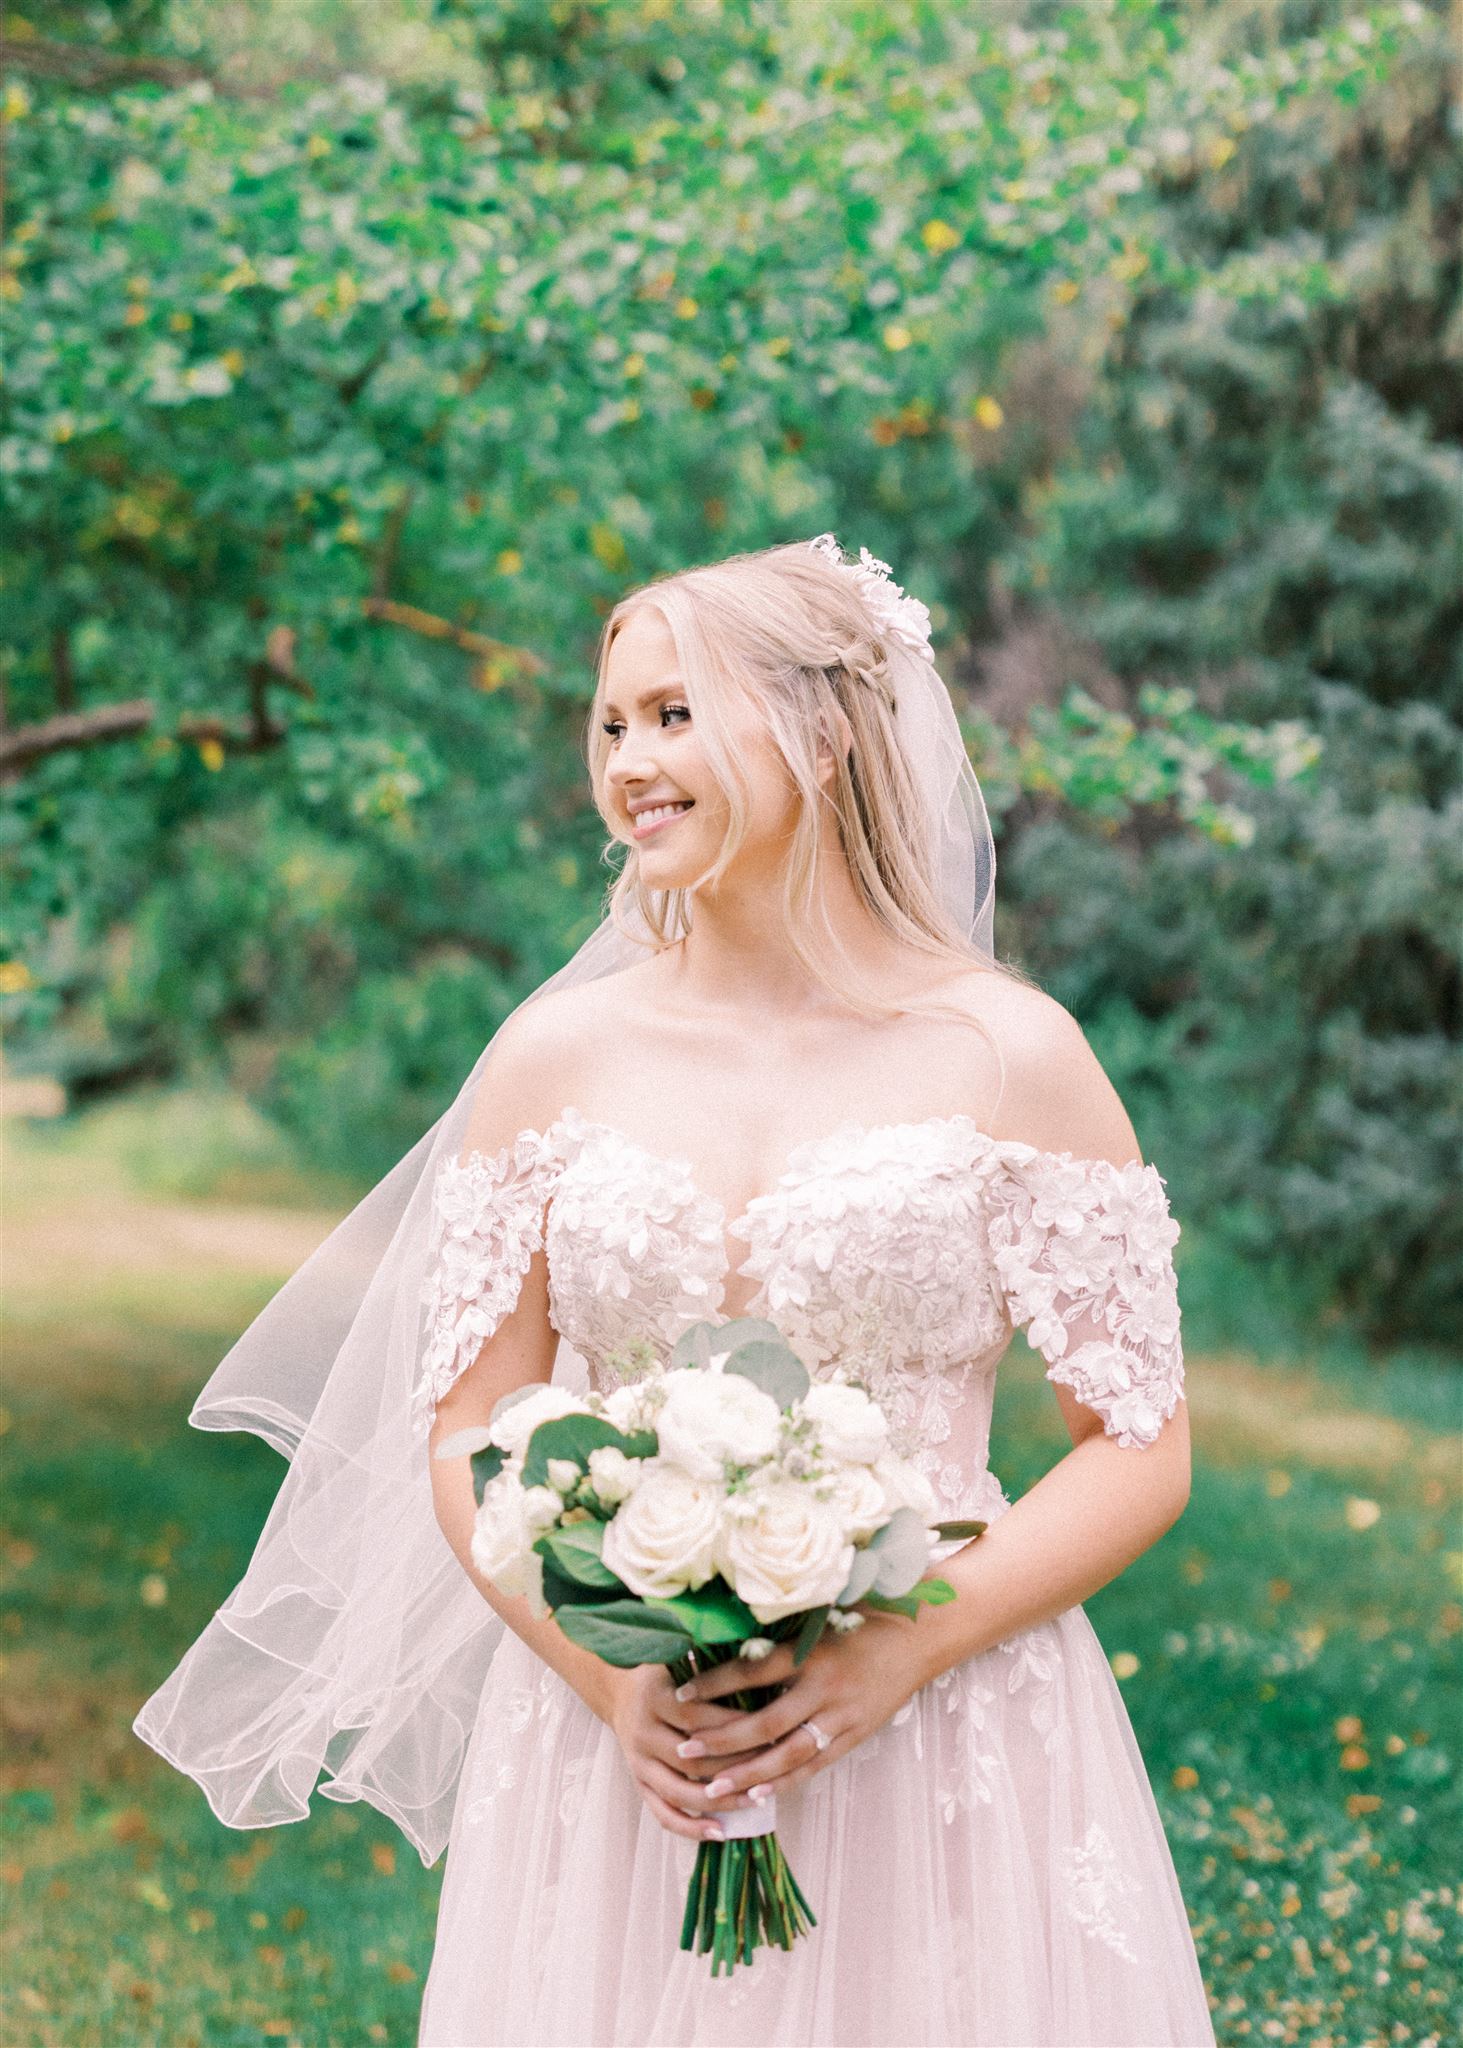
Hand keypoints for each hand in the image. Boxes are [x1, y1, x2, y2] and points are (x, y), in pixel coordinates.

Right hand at [602, 1662, 786, 1844]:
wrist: (618, 1690)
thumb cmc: (663, 1670)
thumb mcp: (679, 1656)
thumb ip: (710, 1661)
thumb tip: (757, 1657)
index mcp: (654, 1698)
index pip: (697, 1718)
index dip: (733, 1726)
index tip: (769, 1729)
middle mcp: (642, 1733)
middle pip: (691, 1760)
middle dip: (734, 1766)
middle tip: (771, 1767)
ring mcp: (638, 1763)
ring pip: (680, 1792)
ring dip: (719, 1801)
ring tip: (755, 1802)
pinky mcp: (639, 1784)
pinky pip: (663, 1813)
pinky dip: (690, 1828)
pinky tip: (720, 1832)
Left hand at [667, 1614, 921, 1809]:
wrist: (923, 1635)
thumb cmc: (867, 1613)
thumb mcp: (823, 1611)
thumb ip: (782, 1625)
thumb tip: (728, 1628)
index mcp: (811, 1651)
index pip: (752, 1671)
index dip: (713, 1684)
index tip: (678, 1693)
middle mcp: (824, 1687)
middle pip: (764, 1722)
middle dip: (721, 1740)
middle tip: (684, 1751)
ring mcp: (842, 1716)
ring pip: (787, 1754)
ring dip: (748, 1774)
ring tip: (713, 1789)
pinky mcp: (855, 1735)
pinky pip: (815, 1765)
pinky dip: (785, 1783)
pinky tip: (757, 1795)